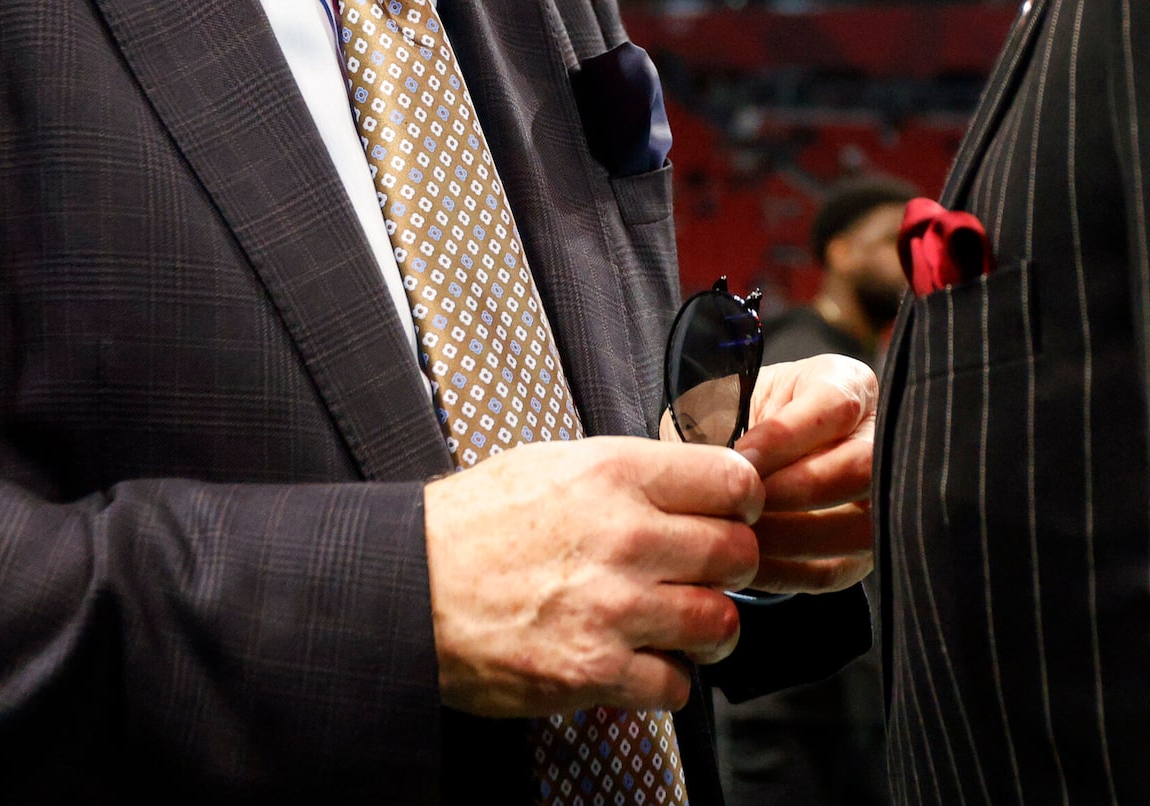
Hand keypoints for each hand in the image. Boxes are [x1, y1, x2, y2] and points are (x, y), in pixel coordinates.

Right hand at [424, 436, 760, 716]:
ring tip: (687, 624)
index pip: (732, 480)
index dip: (743, 501)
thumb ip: (627, 473)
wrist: (407, 588)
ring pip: (720, 621)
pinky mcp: (595, 670)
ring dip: (710, 627)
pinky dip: (667, 680)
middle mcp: (624, 537)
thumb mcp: (552, 464)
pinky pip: (676, 684)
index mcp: (616, 474)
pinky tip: (643, 663)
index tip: (734, 514)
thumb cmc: (471, 526)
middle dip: (731, 567)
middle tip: (709, 573)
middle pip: (738, 552)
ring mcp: (613, 608)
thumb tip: (686, 481)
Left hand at [733, 355, 874, 594]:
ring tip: (737, 534)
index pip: (836, 407)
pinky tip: (745, 562)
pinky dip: (785, 570)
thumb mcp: (727, 399)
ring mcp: (879, 499)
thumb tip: (726, 460)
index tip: (739, 457)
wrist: (739, 459)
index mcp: (847, 383)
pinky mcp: (862, 551)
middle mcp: (878, 438)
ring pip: (856, 526)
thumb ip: (729, 415)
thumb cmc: (731, 419)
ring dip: (789, 536)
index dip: (785, 436)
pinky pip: (832, 570)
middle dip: (795, 489)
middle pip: (862, 467)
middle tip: (743, 501)